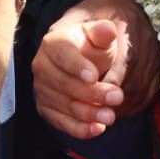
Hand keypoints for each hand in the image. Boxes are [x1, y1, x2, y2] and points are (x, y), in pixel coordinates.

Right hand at [32, 0, 159, 138]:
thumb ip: (103, 32)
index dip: (78, 66)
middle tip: (117, 97)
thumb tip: (108, 29)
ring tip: (111, 116)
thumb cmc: (90, 45)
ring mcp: (41, 89)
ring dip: (89, 113)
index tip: (94, 77)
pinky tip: (97, 129)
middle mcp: (42, 66)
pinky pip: (61, 122)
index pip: (63, 55)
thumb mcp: (99, 35)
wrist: (79, 59)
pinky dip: (79, 128)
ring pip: (65, 105)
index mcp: (53, 43)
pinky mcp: (46, 108)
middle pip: (66, 84)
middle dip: (93, 93)